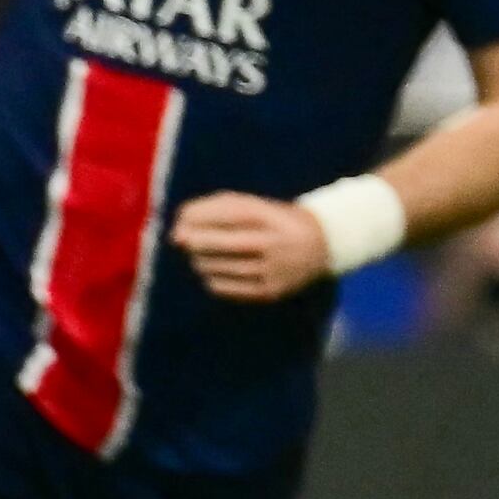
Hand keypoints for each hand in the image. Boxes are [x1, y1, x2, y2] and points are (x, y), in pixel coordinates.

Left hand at [173, 192, 330, 302]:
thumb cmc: (274, 221)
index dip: (198, 218)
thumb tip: (175, 231)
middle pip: (221, 244)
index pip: (228, 215)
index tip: (179, 221)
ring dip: (200, 261)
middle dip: (194, 242)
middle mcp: (275, 243)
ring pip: (219, 268)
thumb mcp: (253, 206)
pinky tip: (215, 272)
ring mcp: (274, 270)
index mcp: (272, 216)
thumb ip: (214, 210)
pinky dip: (212, 279)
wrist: (323, 245)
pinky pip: (226, 288)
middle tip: (184, 241)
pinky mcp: (271, 292)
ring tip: (201, 256)